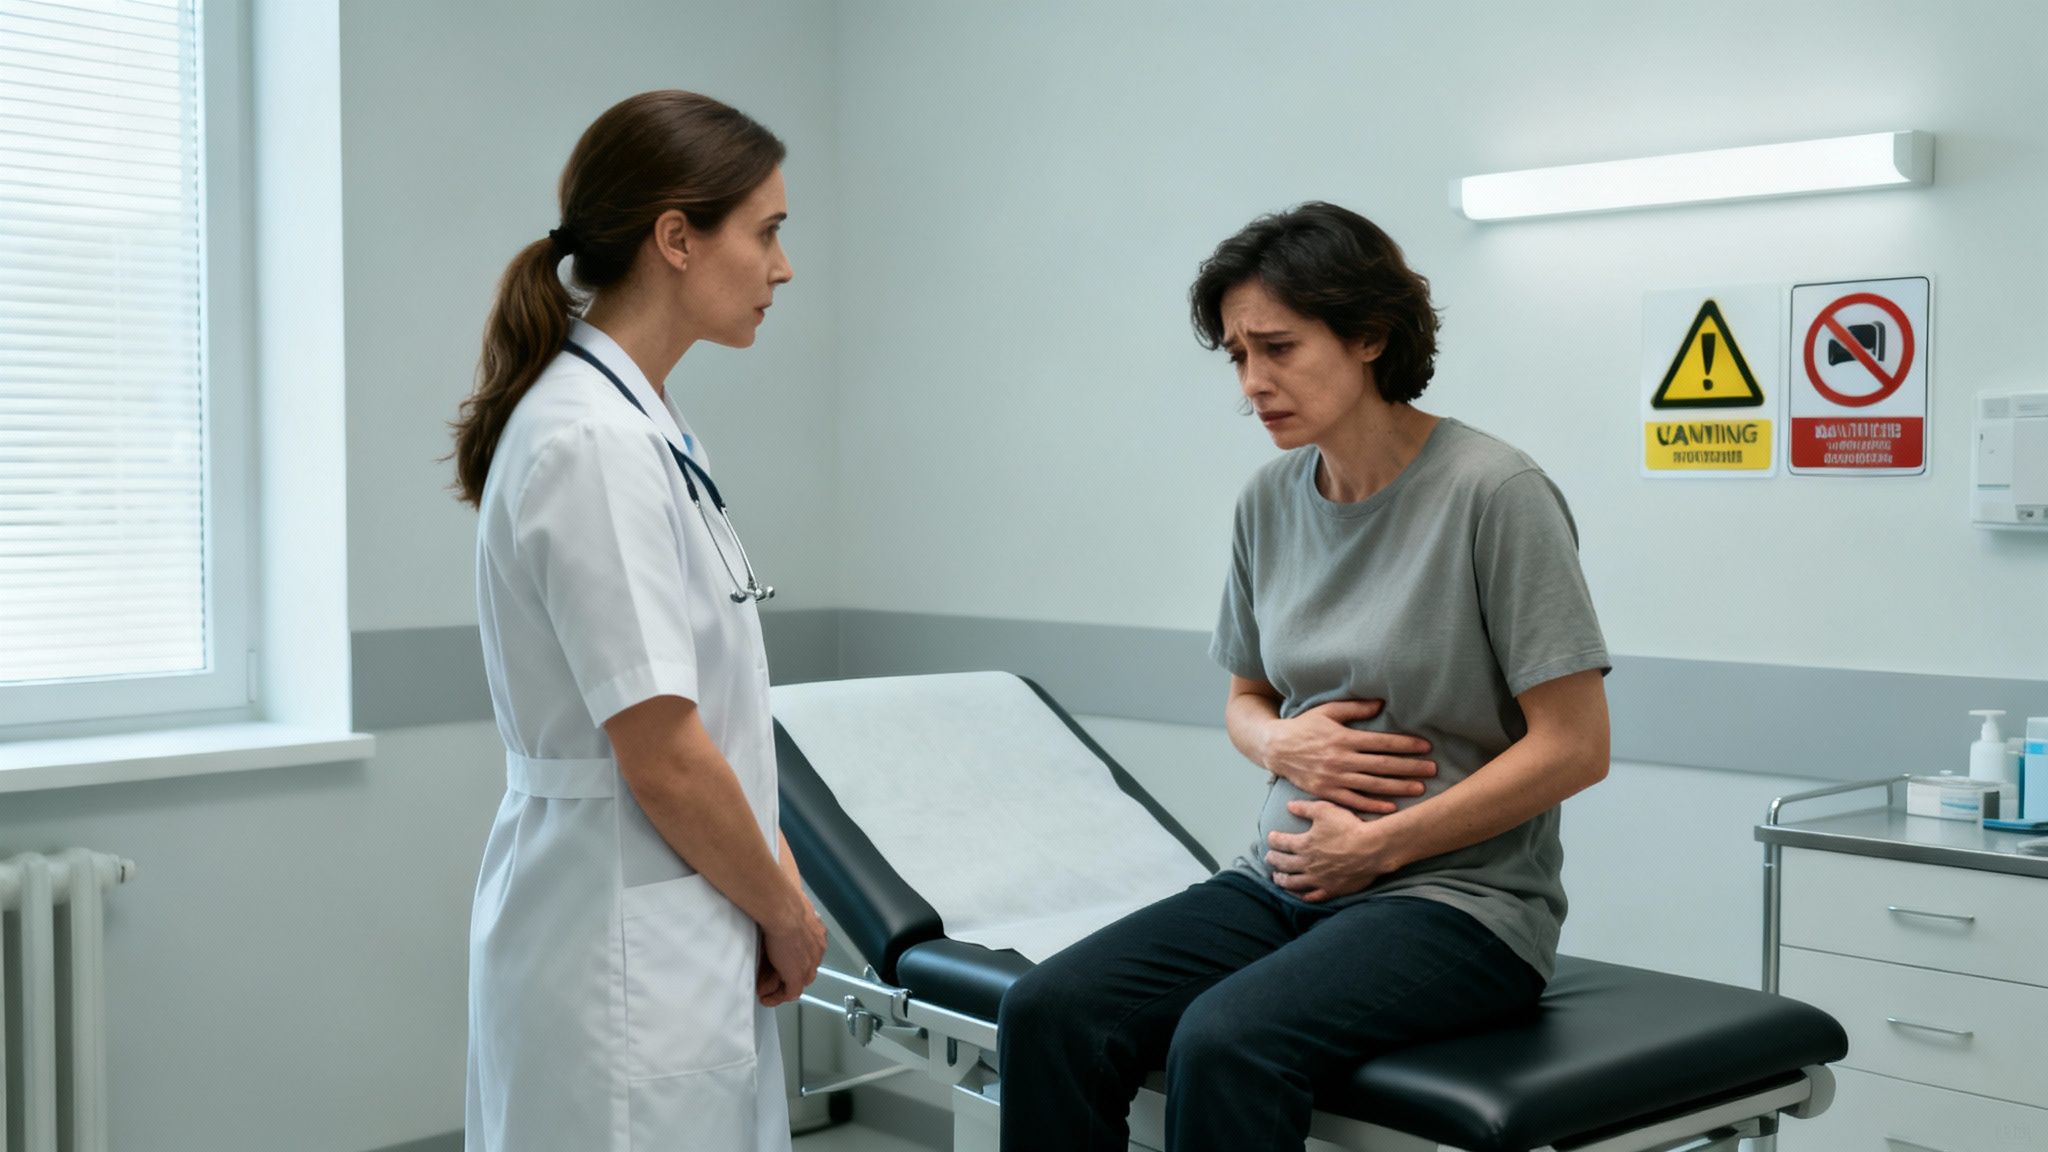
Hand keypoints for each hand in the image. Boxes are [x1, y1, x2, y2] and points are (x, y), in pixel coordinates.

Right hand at [759, 895, 825, 1006]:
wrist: (784, 911)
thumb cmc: (784, 903)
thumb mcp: (791, 910)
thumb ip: (791, 917)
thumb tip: (783, 913)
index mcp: (818, 934)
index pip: (810, 953)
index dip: (796, 960)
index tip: (783, 961)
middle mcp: (817, 950)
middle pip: (806, 969)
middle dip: (791, 975)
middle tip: (774, 979)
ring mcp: (809, 965)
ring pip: (798, 982)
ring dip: (783, 986)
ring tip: (768, 991)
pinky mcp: (797, 976)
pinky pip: (790, 993)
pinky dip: (778, 997)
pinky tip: (767, 998)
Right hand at [1262, 699, 1434, 813]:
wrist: (1275, 748)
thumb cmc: (1304, 727)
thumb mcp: (1327, 711)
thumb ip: (1354, 708)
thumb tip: (1381, 704)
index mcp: (1344, 737)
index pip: (1381, 742)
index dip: (1405, 745)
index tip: (1425, 747)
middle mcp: (1341, 759)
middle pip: (1382, 765)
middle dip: (1410, 767)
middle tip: (1432, 769)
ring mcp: (1334, 778)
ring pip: (1372, 785)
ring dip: (1398, 787)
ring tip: (1420, 789)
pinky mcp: (1327, 792)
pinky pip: (1354, 801)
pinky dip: (1373, 806)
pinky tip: (1391, 807)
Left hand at [1264, 799, 1400, 901]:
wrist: (1372, 848)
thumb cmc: (1349, 827)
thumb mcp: (1325, 810)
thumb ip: (1305, 809)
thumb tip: (1289, 806)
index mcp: (1303, 844)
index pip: (1280, 842)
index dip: (1273, 839)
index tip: (1270, 837)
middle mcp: (1307, 864)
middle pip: (1283, 864)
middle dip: (1273, 860)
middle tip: (1269, 858)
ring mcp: (1318, 879)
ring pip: (1293, 883)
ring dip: (1282, 880)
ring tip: (1277, 878)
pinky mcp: (1331, 890)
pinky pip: (1311, 896)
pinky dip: (1301, 896)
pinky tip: (1298, 894)